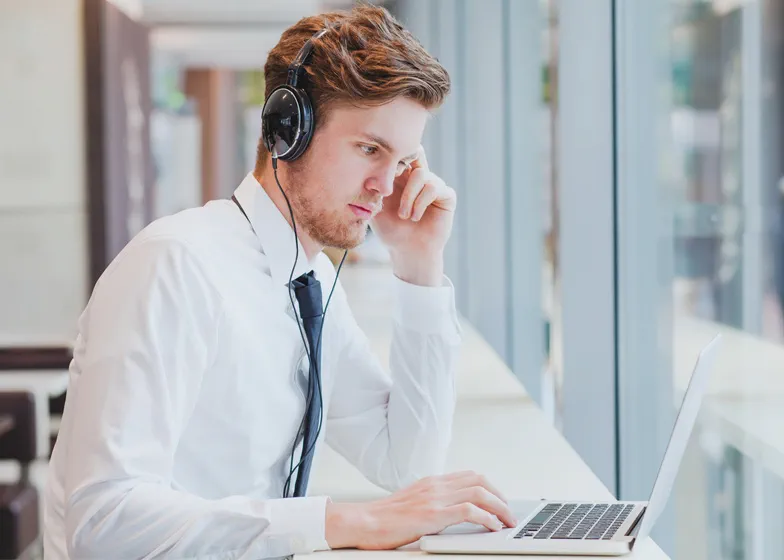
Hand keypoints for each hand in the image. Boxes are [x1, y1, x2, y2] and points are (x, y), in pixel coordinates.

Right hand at [325, 471, 517, 549]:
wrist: (362, 521)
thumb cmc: (382, 518)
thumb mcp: (411, 503)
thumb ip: (430, 502)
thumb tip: (448, 511)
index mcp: (431, 482)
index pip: (469, 476)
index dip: (489, 488)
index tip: (499, 501)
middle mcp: (435, 485)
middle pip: (479, 480)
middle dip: (500, 495)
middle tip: (509, 512)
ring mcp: (435, 498)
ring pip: (479, 492)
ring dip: (499, 507)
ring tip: (508, 521)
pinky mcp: (433, 514)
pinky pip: (469, 510)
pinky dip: (487, 517)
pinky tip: (493, 527)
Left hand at [370, 146, 455, 285]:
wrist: (407, 250)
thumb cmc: (390, 230)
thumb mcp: (375, 206)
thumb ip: (373, 187)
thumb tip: (368, 171)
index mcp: (402, 175)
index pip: (400, 153)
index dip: (390, 159)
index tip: (379, 179)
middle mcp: (419, 176)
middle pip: (416, 152)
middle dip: (401, 168)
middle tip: (390, 188)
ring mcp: (434, 185)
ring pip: (421, 175)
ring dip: (409, 197)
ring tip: (404, 215)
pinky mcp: (446, 195)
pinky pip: (434, 188)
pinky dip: (421, 203)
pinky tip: (415, 217)